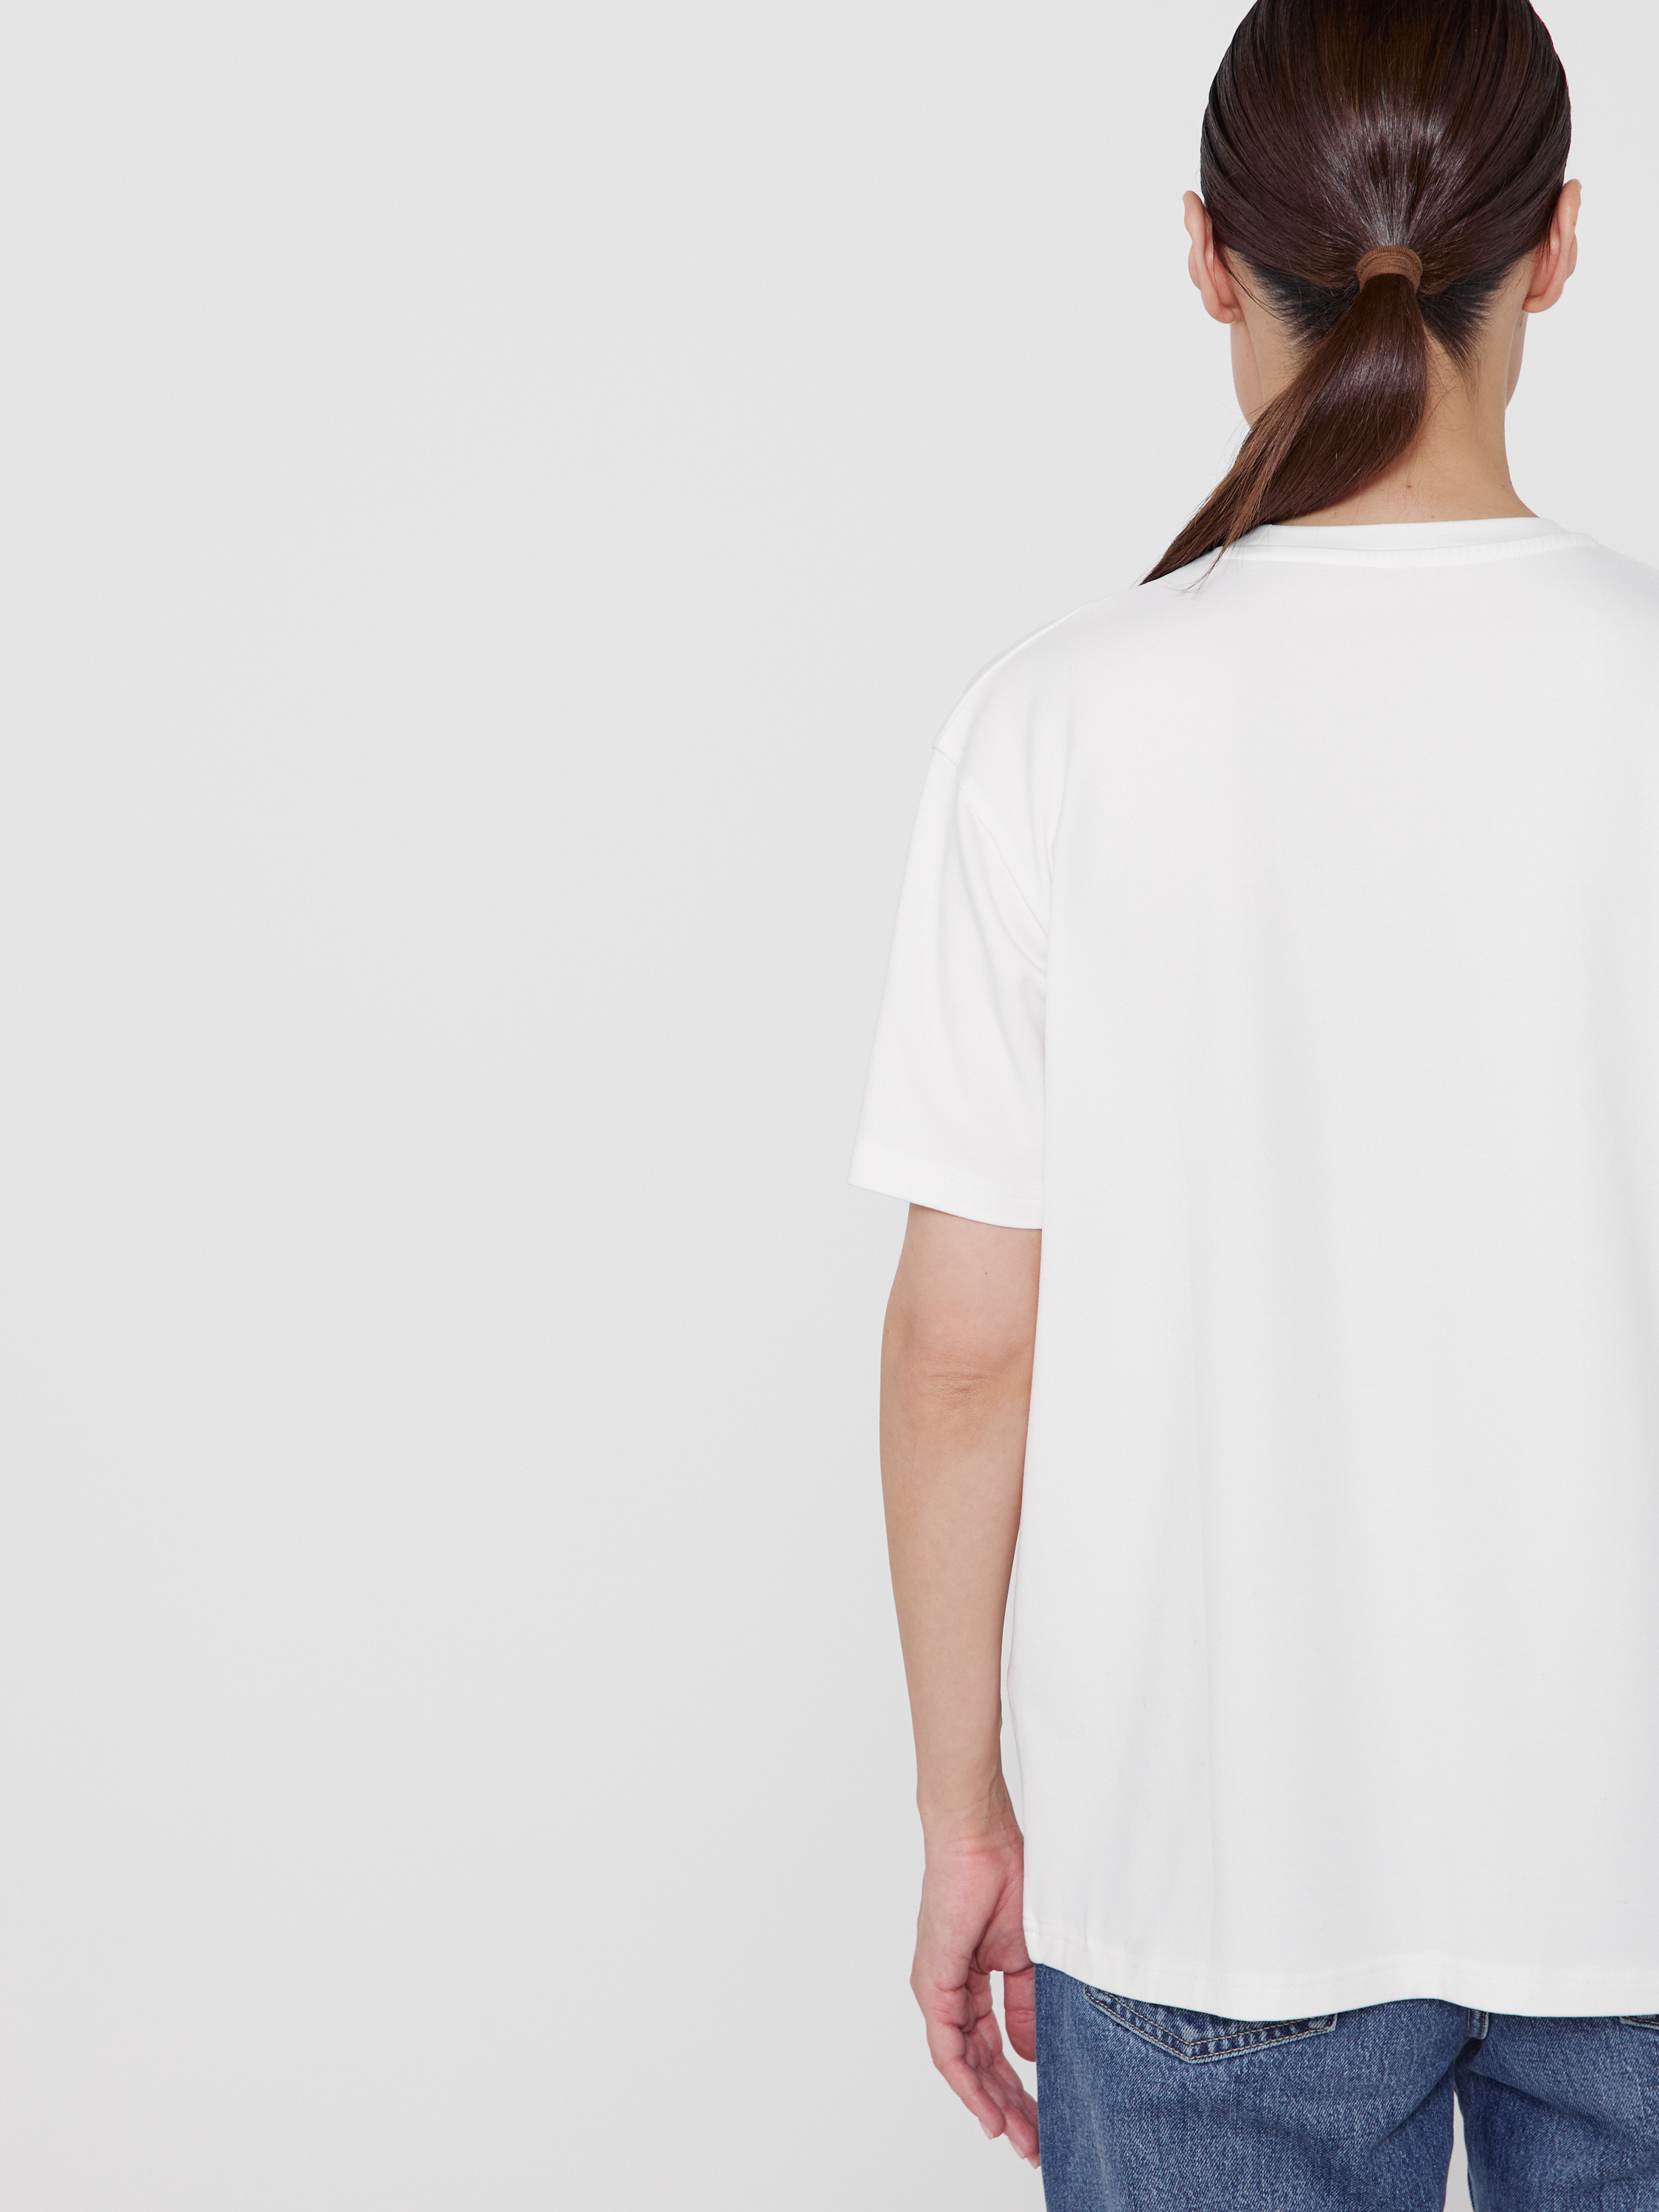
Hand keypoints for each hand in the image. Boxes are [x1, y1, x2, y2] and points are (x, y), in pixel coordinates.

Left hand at [910, 1823, 1038, 2166]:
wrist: (979, 1838)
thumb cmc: (1005, 1876)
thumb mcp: (1028, 1956)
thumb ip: (1026, 2005)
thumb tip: (1030, 2053)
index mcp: (972, 1980)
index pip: (993, 2046)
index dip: (1016, 2085)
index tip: (1042, 2118)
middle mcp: (950, 1991)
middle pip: (979, 2063)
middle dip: (1008, 2106)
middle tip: (1034, 2144)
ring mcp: (938, 1989)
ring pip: (962, 2063)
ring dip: (991, 2103)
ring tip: (1019, 2137)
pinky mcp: (933, 1984)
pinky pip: (947, 2047)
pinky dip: (968, 2082)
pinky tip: (988, 2109)